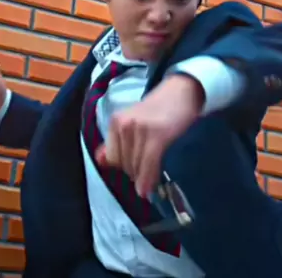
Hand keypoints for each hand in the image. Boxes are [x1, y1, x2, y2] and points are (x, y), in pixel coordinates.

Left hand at [95, 74, 204, 197]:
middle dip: (134, 172)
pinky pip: (148, 164)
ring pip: (135, 166)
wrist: (182, 91)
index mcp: (115, 121)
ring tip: (151, 178)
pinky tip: (147, 190)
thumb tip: (99, 160)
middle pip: (123, 163)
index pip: (112, 157)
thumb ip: (115, 140)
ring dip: (142, 177)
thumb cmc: (159, 108)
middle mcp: (124, 124)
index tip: (135, 169)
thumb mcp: (132, 120)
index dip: (123, 167)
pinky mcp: (157, 135)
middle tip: (148, 170)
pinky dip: (147, 179)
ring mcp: (139, 129)